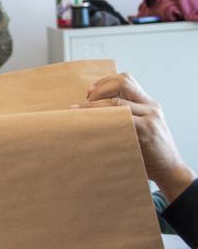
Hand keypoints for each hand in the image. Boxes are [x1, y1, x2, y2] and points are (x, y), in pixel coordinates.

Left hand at [74, 73, 195, 200]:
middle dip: (99, 90)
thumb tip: (92, 112)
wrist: (170, 169)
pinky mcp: (146, 130)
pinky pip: (120, 118)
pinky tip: (90, 125)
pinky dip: (102, 119)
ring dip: (94, 106)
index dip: (104, 82)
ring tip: (79, 112)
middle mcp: (150, 106)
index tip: (89, 92)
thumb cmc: (149, 151)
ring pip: (117, 102)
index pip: (126, 79)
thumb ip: (124, 117)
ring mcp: (150, 117)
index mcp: (148, 103)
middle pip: (122, 82)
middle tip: (84, 101)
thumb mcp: (141, 128)